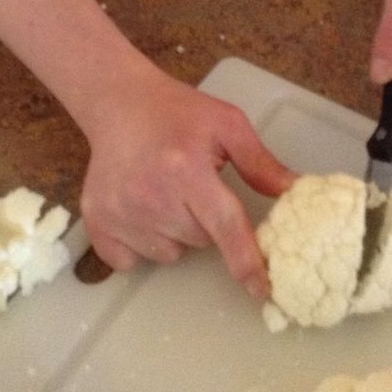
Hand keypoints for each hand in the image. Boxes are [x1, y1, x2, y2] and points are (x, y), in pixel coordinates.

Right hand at [76, 61, 295, 297]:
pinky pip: (131, 261)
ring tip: (163, 191)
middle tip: (192, 185)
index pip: (224, 226)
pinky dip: (140, 244)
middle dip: (204, 221)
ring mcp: (120, 212)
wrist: (118, 102)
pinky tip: (139, 208)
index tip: (262, 289)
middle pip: (200, 241)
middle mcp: (151, 195)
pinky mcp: (97, 223)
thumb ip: (260, 162)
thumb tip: (294, 192)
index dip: (246, 261)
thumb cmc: (177, 112)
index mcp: (186, 169)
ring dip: (174, 233)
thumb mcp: (226, 124)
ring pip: (169, 253)